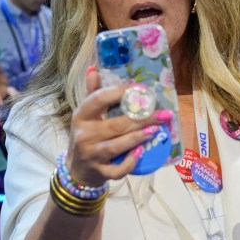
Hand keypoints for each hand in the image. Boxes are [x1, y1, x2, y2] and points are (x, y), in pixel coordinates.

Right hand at [66, 67, 172, 186]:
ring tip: (156, 129)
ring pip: (117, 146)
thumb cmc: (87, 136)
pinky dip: (130, 162)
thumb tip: (93, 68)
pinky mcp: (99, 172)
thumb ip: (93, 92)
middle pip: (115, 124)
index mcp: (81, 116)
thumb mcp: (87, 115)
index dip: (120, 92)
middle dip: (142, 119)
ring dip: (138, 137)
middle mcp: (84, 135)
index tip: (143, 89)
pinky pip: (116, 169)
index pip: (98, 100)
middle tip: (163, 113)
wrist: (76, 170)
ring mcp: (91, 155)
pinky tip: (141, 152)